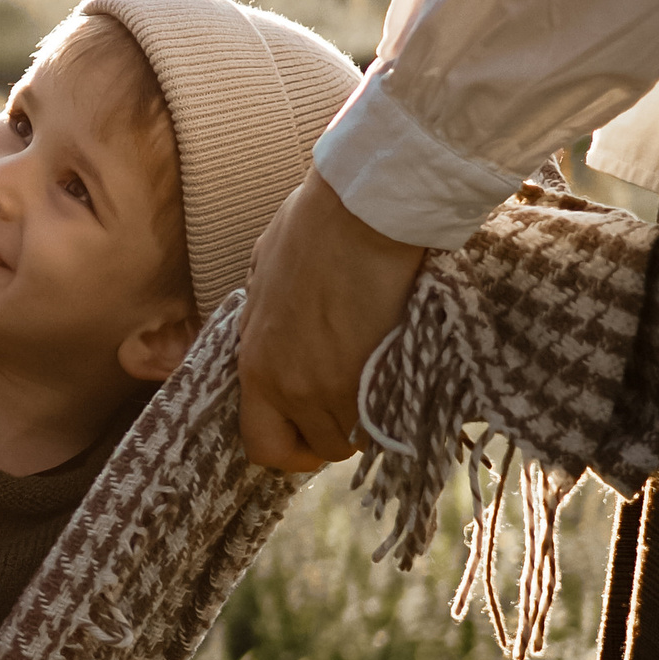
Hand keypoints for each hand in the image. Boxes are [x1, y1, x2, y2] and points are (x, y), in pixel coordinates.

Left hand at [237, 175, 428, 470]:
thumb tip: (272, 323)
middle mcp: (288, 386)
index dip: (290, 447)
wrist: (364, 212)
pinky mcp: (378, 381)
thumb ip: (266, 317)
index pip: (261, 444)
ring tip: (383, 376)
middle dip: (337, 434)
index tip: (310, 435)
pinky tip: (403, 369)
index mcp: (255, 362)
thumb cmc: (315, 226)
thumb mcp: (265, 272)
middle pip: (317, 446)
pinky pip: (388, 419)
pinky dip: (397, 404)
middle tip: (357, 404)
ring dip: (370, 416)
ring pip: (357, 435)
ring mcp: (333, 388)